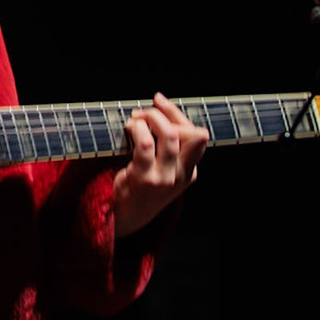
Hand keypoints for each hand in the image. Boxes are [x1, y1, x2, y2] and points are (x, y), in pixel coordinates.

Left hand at [110, 94, 208, 237]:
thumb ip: (164, 144)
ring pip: (171, 136)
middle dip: (167, 115)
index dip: (176, 114)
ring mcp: (165, 178)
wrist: (122, 218)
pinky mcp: (145, 179)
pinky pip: (146, 144)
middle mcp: (182, 176)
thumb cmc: (138, 187)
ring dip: (152, 118)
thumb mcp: (160, 169)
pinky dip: (138, 130)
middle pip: (194, 134)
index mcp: (189, 172)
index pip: (197, 136)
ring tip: (136, 119)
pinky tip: (130, 129)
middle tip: (144, 113)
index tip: (159, 100)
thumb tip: (159, 105)